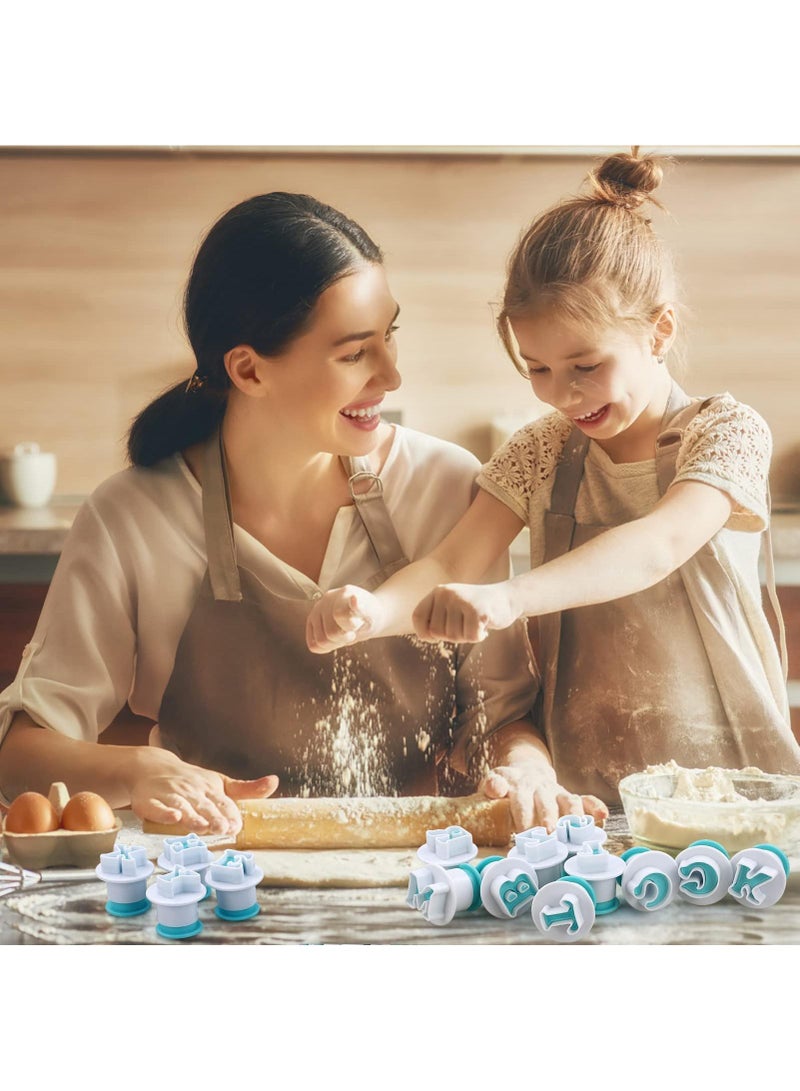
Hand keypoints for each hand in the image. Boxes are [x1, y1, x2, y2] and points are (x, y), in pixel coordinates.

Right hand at [128, 747, 278, 838]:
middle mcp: (191, 791)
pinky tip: (172, 817)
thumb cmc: (191, 780)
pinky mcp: (149, 802)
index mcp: (210, 788)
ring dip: (192, 817)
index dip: (229, 814)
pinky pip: (156, 808)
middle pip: (204, 806)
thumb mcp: (220, 782)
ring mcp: (170, 796)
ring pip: (182, 808)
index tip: (236, 826)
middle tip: (222, 829)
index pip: (223, 803)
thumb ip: (247, 789)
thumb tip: (275, 781)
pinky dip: (164, 813)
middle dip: (213, 818)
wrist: (152, 767)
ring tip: (201, 827)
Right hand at [306, 585, 384, 653]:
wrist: (367, 615)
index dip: (351, 626)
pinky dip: (324, 648)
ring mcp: (317, 609)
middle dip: (344, 638)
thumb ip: (362, 609)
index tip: (357, 624)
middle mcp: (327, 599)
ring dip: (334, 643)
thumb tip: (354, 599)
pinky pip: (312, 644)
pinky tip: (334, 641)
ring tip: (343, 634)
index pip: (339, 615)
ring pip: (320, 641)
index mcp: (344, 593)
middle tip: (352, 632)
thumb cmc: (369, 615)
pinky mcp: (311, 621)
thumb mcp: (371, 613)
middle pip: (330, 633)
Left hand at [412, 582, 518, 642]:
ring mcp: (462, 601)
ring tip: (475, 624)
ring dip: (466, 636)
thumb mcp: (452, 607)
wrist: (507, 598)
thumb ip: (437, 617)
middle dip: (451, 636)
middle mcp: (447, 593)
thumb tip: (425, 635)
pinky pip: (470, 637)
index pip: (418, 616)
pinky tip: (485, 627)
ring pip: (453, 637)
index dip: (423, 633)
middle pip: (436, 632)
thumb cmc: (476, 608)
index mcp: (438, 592)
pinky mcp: (477, 610)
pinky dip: (478, 637)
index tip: (434, 638)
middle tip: (465, 626)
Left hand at [479, 761, 608, 833]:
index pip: (521, 800)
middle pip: (547, 802)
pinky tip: (603, 816)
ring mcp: (558, 791)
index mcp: (520, 784)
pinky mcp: (571, 796)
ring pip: (569, 801)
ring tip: (576, 832)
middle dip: (549, 818)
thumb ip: (493, 784)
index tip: (523, 832)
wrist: (527, 770)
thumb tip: (494, 788)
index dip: (523, 815)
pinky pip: (586, 799)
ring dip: (573, 816)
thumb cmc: (509, 784)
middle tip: (550, 834)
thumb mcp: (496, 780)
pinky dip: (595, 806)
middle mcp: (541, 787)